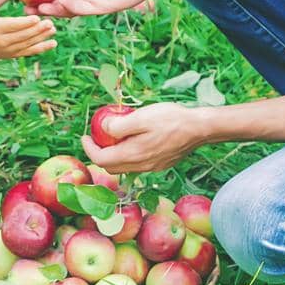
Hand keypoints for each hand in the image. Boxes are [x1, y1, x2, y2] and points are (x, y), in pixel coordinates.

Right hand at [0, 1, 55, 60]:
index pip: (12, 26)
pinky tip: (53, 43)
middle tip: (50, 22)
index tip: (37, 18)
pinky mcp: (16, 55)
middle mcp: (3, 41)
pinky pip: (31, 51)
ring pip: (28, 43)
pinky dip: (43, 48)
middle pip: (23, 35)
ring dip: (42, 37)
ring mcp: (11, 50)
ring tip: (53, 29)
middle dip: (37, 30)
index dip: (25, 23)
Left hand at [80, 102, 207, 173]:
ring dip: (115, 155)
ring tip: (115, 137)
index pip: (101, 160)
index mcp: (133, 154)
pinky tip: (135, 140)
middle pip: (111, 167)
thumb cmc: (171, 119)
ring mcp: (152, 167)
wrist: (199, 128)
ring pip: (125, 167)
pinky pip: (138, 164)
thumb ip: (118, 126)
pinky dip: (129, 155)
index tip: (84, 136)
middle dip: (100, 153)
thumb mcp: (141, 117)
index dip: (89, 149)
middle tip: (97, 137)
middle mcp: (141, 166)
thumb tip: (104, 129)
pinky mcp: (161, 164)